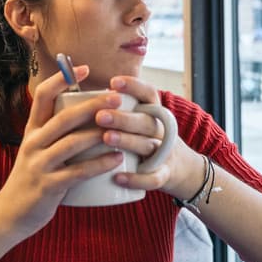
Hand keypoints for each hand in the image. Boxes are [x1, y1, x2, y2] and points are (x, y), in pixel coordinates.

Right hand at [0, 66, 125, 236]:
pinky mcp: (47, 186)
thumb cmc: (33, 178)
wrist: (9, 214)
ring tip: (122, 128)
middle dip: (92, 105)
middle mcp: (33, 143)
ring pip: (71, 143)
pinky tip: (116, 159)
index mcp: (32, 130)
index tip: (84, 68)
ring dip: (99, 134)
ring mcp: (39, 164)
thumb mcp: (38, 149)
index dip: (62, 79)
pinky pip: (77, 172)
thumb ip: (57, 133)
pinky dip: (98, 164)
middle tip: (116, 98)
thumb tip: (88, 113)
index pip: (43, 96)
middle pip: (64, 117)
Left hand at [97, 76, 203, 198]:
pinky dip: (136, 179)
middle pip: (146, 121)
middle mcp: (161, 130)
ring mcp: (165, 153)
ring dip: (128, 141)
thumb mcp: (141, 119)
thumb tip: (80, 92)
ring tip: (107, 138)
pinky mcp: (164, 175)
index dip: (134, 86)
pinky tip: (118, 178)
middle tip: (100, 116)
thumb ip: (119, 107)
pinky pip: (153, 178)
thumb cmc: (147, 139)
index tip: (113, 82)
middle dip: (123, 118)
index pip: (149, 94)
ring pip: (148, 145)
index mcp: (154, 113)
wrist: (181, 168)